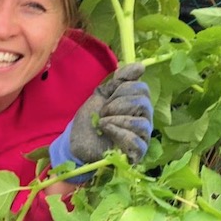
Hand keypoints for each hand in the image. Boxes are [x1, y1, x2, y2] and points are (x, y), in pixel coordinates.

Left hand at [50, 63, 152, 182]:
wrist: (76, 142)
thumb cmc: (90, 119)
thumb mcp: (102, 95)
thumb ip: (120, 81)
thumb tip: (141, 66)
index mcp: (137, 105)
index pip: (143, 89)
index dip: (123, 90)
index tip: (107, 99)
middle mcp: (144, 120)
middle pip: (144, 103)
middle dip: (118, 104)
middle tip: (103, 112)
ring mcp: (142, 138)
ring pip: (142, 123)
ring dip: (117, 119)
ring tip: (102, 123)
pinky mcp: (136, 154)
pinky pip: (137, 142)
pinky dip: (120, 133)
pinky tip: (106, 131)